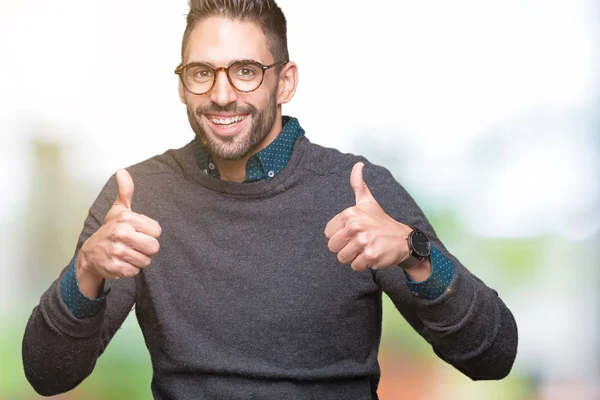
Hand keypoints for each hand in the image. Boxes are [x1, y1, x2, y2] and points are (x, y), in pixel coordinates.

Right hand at [77, 169, 161, 288]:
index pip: (157, 231)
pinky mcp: (115, 268)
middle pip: (154, 247)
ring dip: (139, 259)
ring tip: (128, 253)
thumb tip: (122, 171)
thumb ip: (125, 191)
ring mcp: (117, 252)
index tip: (139, 232)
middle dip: (147, 248)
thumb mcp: (118, 209)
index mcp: (126, 219)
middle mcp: (121, 234)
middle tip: (135, 245)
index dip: (150, 233)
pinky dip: (130, 269)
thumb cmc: (109, 230)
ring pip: (146, 261)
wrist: (90, 254)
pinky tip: (122, 261)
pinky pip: (136, 271)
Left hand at [324, 162, 411, 271]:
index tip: (353, 233)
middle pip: (333, 247)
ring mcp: (363, 241)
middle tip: (359, 243)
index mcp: (350, 213)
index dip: (339, 236)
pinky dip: (363, 265)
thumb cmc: (381, 222)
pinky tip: (372, 255)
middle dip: (344, 248)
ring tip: (365, 249)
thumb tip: (358, 164)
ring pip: (342, 258)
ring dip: (353, 257)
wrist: (403, 239)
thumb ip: (358, 184)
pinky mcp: (370, 256)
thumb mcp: (368, 202)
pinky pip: (355, 266)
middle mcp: (356, 226)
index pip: (328, 234)